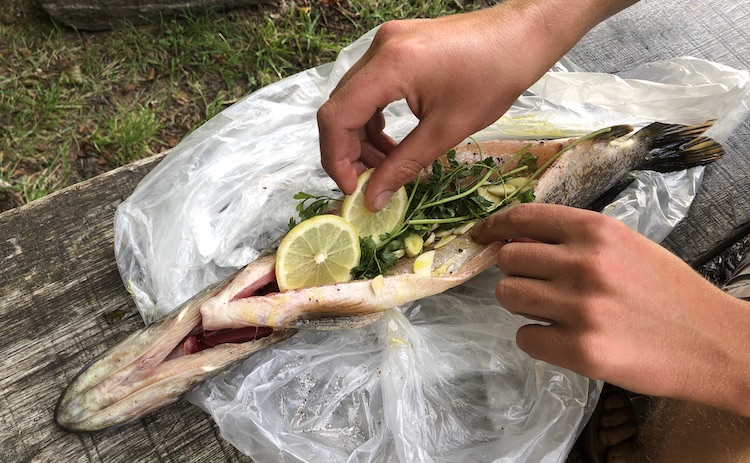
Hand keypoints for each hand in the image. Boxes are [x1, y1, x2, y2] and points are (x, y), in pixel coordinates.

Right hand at [318, 2, 599, 209]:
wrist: (521, 36)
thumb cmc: (494, 78)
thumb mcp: (447, 130)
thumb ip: (403, 165)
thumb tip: (373, 198)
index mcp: (389, 66)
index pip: (336, 116)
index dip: (336, 157)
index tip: (352, 188)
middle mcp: (378, 49)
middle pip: (339, 107)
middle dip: (348, 151)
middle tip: (369, 182)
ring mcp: (385, 44)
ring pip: (352, 99)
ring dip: (361, 137)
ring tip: (387, 165)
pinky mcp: (395, 47)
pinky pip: (369, 88)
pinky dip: (374, 119)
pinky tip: (392, 142)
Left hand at [472, 203, 749, 415]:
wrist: (716, 343)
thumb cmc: (668, 292)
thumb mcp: (625, 246)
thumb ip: (573, 240)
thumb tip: (515, 240)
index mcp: (596, 230)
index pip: (522, 217)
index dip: (494, 226)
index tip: (481, 235)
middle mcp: (584, 263)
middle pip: (508, 259)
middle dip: (517, 272)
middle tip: (541, 285)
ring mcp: (580, 308)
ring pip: (507, 296)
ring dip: (523, 304)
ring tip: (554, 311)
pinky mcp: (580, 351)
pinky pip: (524, 337)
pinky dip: (538, 339)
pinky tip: (565, 339)